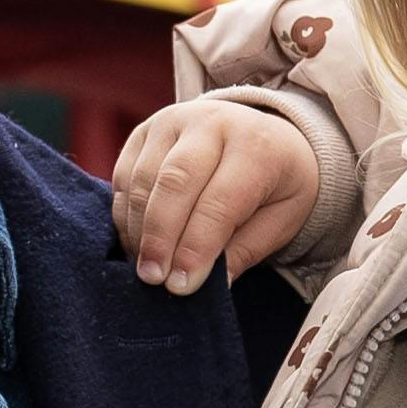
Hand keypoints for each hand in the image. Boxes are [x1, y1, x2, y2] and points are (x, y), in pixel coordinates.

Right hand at [110, 94, 318, 292]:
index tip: (182, 286)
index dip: (196, 247)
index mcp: (256, 145)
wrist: (267, 135)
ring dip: (138, 230)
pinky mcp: (145, 130)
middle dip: (160, 238)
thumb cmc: (277, 184)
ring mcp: (173, 121)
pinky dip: (125, 214)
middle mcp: (212, 123)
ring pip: (142, 179)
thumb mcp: (282, 218)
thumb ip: (246, 249)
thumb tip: (209, 285)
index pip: (219, 201)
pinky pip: (124, 174)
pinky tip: (136, 244)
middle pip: (173, 183)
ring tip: (145, 268)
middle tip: (154, 279)